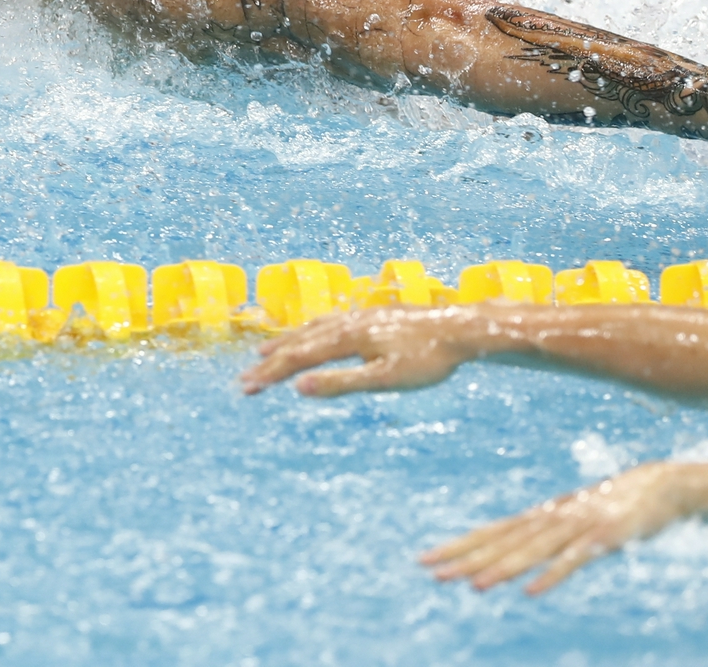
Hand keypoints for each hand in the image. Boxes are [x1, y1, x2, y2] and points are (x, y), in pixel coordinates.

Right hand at [240, 305, 484, 396]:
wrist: (463, 330)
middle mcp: (349, 322)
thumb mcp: (384, 379)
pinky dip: (309, 333)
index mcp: (348, 336)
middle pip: (301, 342)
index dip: (271, 374)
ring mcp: (361, 317)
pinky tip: (312, 337)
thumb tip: (299, 389)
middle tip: (244, 381)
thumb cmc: (428, 361)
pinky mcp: (373, 318)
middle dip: (271, 362)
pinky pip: (329, 324)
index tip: (246, 388)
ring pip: (314, 329)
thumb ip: (341, 383)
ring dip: (287, 343)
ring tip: (264, 353)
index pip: (299, 358)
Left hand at [422, 464, 691, 594]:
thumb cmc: (615, 504)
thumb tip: (513, 553)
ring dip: (503, 568)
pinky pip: (575, 560)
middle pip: (503, 541)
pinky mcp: (605, 538)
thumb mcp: (575, 519)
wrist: (664, 484)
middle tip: (432, 572)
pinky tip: (532, 591)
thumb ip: (545, 535)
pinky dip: (553, 574)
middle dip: (467, 558)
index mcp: (542, 516)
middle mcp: (553, 518)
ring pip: (532, 550)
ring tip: (474, 586)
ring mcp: (578, 527)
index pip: (492, 531)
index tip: (426, 559)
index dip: (459, 545)